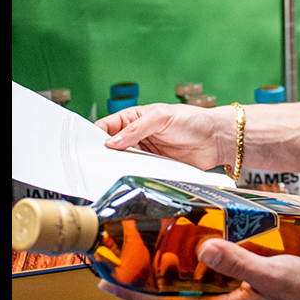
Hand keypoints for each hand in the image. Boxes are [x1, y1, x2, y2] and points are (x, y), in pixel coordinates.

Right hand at [94, 103, 230, 170]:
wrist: (218, 139)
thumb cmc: (194, 120)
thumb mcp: (162, 117)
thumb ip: (136, 128)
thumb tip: (111, 142)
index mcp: (134, 119)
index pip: (105, 128)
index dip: (92, 137)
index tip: (82, 148)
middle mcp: (136, 137)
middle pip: (109, 148)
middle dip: (99, 156)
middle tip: (88, 166)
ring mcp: (144, 154)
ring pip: (120, 163)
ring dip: (113, 169)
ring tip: (102, 176)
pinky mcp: (154, 168)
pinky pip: (136, 174)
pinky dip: (130, 177)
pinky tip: (124, 182)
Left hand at [97, 239, 299, 299]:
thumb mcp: (274, 274)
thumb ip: (237, 261)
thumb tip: (205, 247)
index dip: (132, 291)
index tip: (106, 280)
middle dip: (148, 283)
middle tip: (130, 260)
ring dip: (171, 284)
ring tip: (156, 260)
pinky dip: (193, 288)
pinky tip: (196, 270)